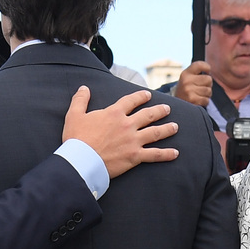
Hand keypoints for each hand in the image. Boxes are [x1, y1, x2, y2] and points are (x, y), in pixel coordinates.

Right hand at [62, 87, 177, 177]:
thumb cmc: (76, 138)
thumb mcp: (74, 115)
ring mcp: (133, 141)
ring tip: (175, 127)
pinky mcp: (135, 156)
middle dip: (159, 111)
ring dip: (167, 129)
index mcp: (114, 113)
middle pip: (148, 115)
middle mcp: (127, 124)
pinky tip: (175, 153)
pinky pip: (155, 154)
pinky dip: (166, 154)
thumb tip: (84, 88)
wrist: (82, 160)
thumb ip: (80, 100)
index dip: (140, 97)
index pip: (131, 101)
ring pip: (155, 132)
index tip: (147, 95)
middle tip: (167, 109)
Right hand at [173, 61, 212, 106]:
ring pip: (209, 90)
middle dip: (208, 84)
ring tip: (199, 94)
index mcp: (186, 73)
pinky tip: (198, 100)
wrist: (176, 104)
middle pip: (208, 79)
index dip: (207, 68)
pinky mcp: (192, 100)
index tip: (207, 72)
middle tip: (201, 87)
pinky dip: (205, 101)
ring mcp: (189, 91)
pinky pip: (206, 100)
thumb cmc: (186, 89)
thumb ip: (198, 71)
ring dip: (207, 94)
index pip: (200, 65)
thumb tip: (210, 71)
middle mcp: (186, 81)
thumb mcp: (188, 77)